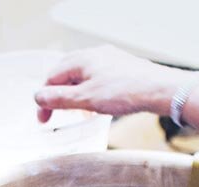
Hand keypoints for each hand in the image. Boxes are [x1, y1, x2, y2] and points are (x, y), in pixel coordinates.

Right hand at [34, 45, 198, 122]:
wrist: (160, 90)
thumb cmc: (124, 92)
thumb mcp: (86, 99)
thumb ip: (60, 99)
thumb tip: (38, 97)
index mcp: (81, 59)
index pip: (52, 77)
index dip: (44, 100)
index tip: (43, 121)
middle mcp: (94, 54)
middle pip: (66, 75)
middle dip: (58, 95)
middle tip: (55, 116)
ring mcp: (110, 60)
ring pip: (83, 77)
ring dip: (75, 95)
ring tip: (77, 113)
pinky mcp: (123, 68)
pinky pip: (99, 79)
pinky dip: (91, 92)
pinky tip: (98, 105)